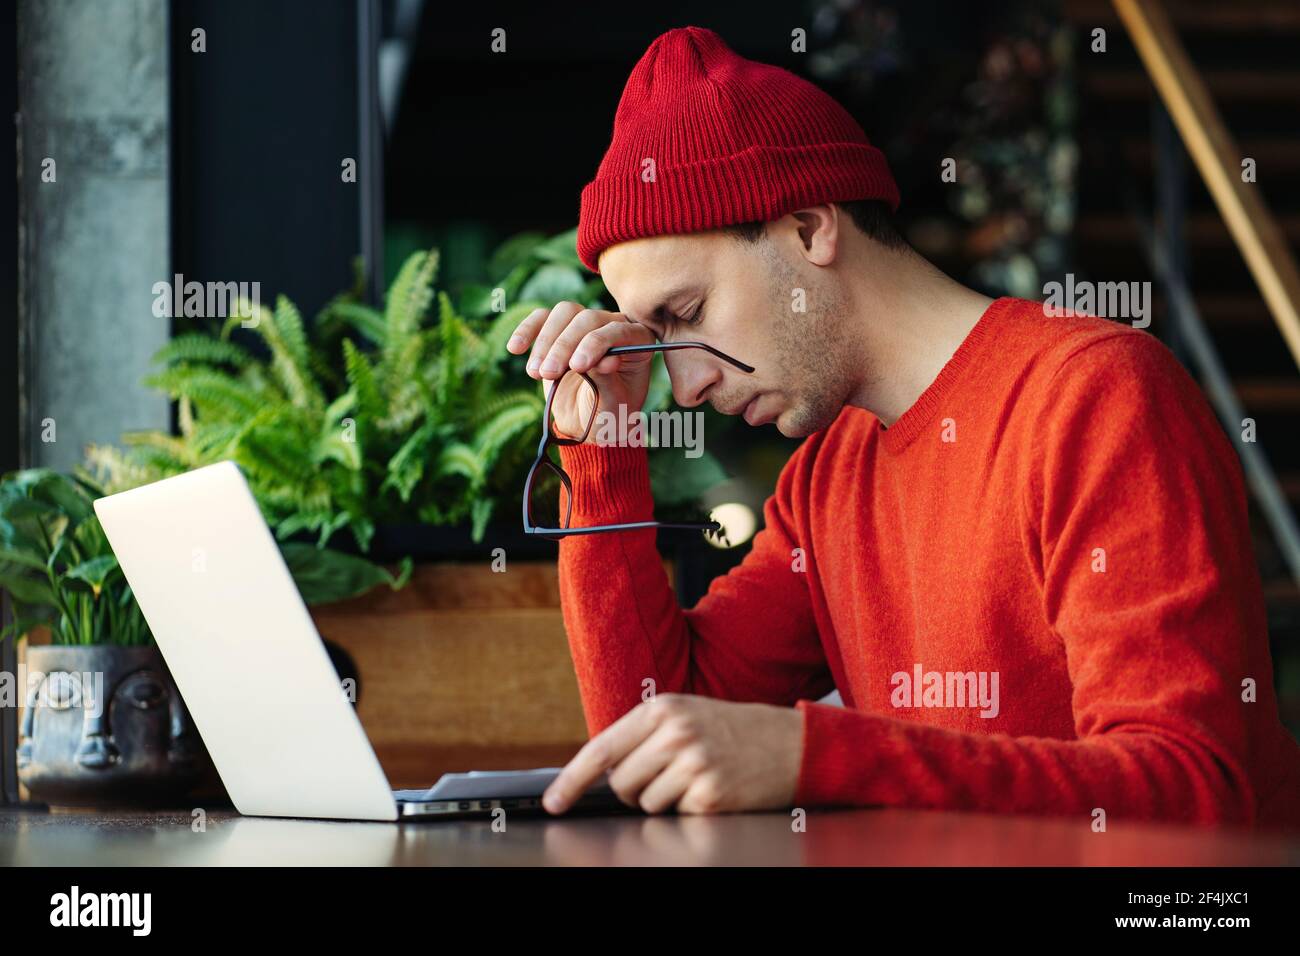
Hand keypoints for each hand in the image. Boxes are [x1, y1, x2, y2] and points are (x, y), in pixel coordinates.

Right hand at [506, 301, 656, 442]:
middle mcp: (613, 326)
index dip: (596, 345)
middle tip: (550, 373)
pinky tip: (515, 348)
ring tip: (537, 373)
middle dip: (565, 345)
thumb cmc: (609, 414)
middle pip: (588, 318)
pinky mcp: (559, 330)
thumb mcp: (613, 405)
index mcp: (638, 341)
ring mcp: (585, 325)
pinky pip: (541, 318)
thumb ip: (608, 381)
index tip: (577, 367)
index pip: (617, 331)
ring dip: (546, 341)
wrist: (588, 422)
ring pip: (564, 313)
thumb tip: (603, 360)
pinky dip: (527, 331)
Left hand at [542, 693, 805, 814]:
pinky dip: (691, 810)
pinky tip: (715, 789)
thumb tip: (597, 772)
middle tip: (670, 775)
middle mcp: (674, 733)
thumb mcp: (687, 715)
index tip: (555, 802)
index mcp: (662, 708)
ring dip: (666, 801)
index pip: (601, 749)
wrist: (793, 745)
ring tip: (697, 778)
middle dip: (637, 789)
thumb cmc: (734, 732)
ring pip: (646, 805)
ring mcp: (693, 764)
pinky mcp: (710, 795)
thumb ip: (644, 735)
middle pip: (621, 784)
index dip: (571, 780)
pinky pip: (677, 816)